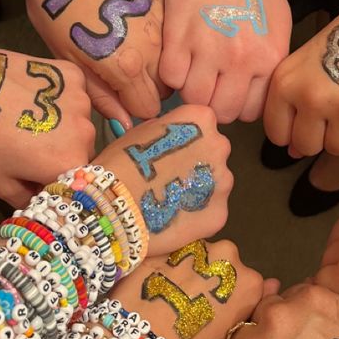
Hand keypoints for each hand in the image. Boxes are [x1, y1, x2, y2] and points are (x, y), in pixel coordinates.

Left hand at [0, 40, 94, 206]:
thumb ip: (29, 199)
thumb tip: (41, 199)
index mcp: (70, 163)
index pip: (76, 181)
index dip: (56, 179)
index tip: (35, 174)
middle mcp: (86, 132)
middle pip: (81, 149)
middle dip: (62, 152)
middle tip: (30, 145)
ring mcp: (82, 99)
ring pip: (78, 119)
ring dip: (63, 122)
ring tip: (30, 116)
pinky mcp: (73, 73)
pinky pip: (74, 92)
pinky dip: (60, 96)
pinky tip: (36, 94)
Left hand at [26, 0, 170, 121]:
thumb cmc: (58, 11)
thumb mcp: (70, 60)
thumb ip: (102, 96)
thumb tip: (126, 123)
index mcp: (127, 67)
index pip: (149, 109)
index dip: (134, 108)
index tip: (121, 99)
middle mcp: (153, 49)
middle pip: (166, 88)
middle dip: (148, 89)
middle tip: (124, 76)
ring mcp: (163, 25)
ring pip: (172, 63)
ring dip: (157, 65)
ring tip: (131, 50)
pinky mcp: (165, 4)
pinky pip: (172, 36)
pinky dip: (162, 40)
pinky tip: (138, 29)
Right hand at [93, 104, 233, 255]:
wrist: (114, 207)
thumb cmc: (120, 164)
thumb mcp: (142, 131)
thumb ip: (169, 129)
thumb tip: (176, 138)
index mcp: (201, 119)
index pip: (205, 124)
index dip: (187, 139)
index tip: (171, 152)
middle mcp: (220, 146)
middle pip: (214, 153)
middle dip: (197, 164)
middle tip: (169, 178)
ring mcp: (223, 182)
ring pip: (215, 184)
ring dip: (197, 190)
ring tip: (168, 202)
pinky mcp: (220, 213)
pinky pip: (212, 212)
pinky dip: (197, 216)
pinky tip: (174, 219)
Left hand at [114, 238, 265, 338]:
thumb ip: (248, 310)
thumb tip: (271, 286)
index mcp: (248, 281)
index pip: (250, 286)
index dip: (234, 299)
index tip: (219, 313)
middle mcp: (227, 255)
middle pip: (225, 263)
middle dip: (213, 277)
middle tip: (194, 304)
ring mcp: (195, 246)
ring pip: (199, 255)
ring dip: (191, 269)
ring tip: (171, 296)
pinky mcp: (167, 243)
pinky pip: (174, 254)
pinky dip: (168, 267)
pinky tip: (156, 287)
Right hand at [159, 0, 290, 123]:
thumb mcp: (277, 22)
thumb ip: (270, 60)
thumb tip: (256, 90)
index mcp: (269, 57)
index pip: (252, 110)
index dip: (239, 103)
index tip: (231, 90)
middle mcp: (241, 59)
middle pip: (222, 112)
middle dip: (215, 102)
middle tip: (210, 84)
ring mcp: (207, 50)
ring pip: (194, 99)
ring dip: (192, 88)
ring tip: (193, 70)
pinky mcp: (177, 38)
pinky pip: (171, 78)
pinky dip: (171, 73)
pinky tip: (178, 57)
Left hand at [264, 0, 338, 157]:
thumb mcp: (305, 63)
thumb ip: (291, 104)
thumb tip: (291, 151)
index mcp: (285, 83)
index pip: (277, 134)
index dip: (293, 132)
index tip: (308, 121)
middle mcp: (310, 98)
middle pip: (306, 147)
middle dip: (321, 136)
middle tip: (336, 113)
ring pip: (337, 149)